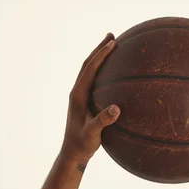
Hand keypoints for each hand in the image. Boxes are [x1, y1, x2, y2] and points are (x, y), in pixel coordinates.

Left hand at [60, 33, 120, 164]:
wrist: (72, 153)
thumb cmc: (82, 144)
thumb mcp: (92, 134)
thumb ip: (103, 121)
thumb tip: (116, 108)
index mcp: (77, 95)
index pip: (89, 69)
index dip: (100, 54)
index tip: (112, 42)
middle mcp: (77, 92)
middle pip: (87, 64)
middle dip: (99, 49)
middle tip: (112, 35)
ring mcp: (80, 96)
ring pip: (89, 70)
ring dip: (99, 57)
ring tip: (112, 46)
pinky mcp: (85, 101)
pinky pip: (95, 80)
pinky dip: (103, 70)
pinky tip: (116, 73)